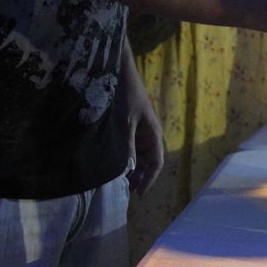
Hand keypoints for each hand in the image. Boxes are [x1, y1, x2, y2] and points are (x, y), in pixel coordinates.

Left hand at [118, 44, 163, 195]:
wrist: (116, 73)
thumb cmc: (125, 96)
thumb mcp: (125, 123)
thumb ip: (126, 147)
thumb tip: (126, 172)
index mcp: (153, 134)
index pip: (156, 163)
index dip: (149, 179)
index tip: (138, 194)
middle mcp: (147, 135)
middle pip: (146, 162)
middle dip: (138, 177)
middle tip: (124, 192)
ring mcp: (136, 131)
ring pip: (135, 157)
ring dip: (128, 169)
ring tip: (116, 182)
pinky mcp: (125, 127)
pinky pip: (126, 148)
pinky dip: (121, 158)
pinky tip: (110, 165)